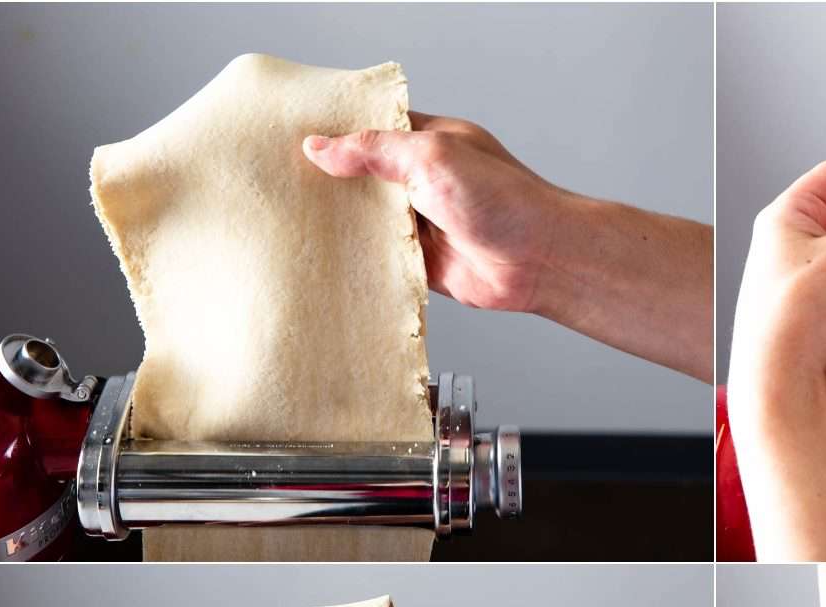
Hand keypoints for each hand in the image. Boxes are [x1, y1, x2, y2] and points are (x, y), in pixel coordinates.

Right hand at [305, 112, 561, 311]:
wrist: (541, 260)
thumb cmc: (503, 200)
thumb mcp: (432, 157)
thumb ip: (375, 150)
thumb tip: (322, 148)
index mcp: (431, 141)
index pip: (374, 128)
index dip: (338, 132)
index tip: (297, 137)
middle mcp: (426, 179)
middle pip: (367, 176)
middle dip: (333, 180)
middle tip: (285, 181)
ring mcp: (426, 221)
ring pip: (371, 219)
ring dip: (345, 222)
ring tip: (295, 218)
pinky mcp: (426, 261)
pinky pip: (384, 258)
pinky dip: (362, 258)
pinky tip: (330, 255)